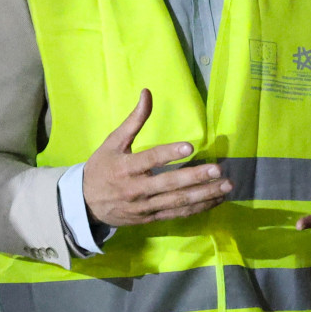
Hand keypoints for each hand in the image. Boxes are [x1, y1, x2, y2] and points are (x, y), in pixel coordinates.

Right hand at [83, 90, 230, 228]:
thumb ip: (133, 120)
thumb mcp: (112, 142)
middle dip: (195, 177)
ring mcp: (145, 206)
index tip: (189, 147)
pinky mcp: (151, 218)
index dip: (169, 154)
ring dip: (203, 195)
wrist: (85, 203)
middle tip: (218, 170)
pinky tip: (215, 200)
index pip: (150, 159)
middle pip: (169, 184)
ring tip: (225, 186)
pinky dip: (198, 208)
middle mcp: (136, 189)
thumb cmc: (101, 167)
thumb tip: (147, 93)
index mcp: (125, 167)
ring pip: (177, 201)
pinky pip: (177, 214)